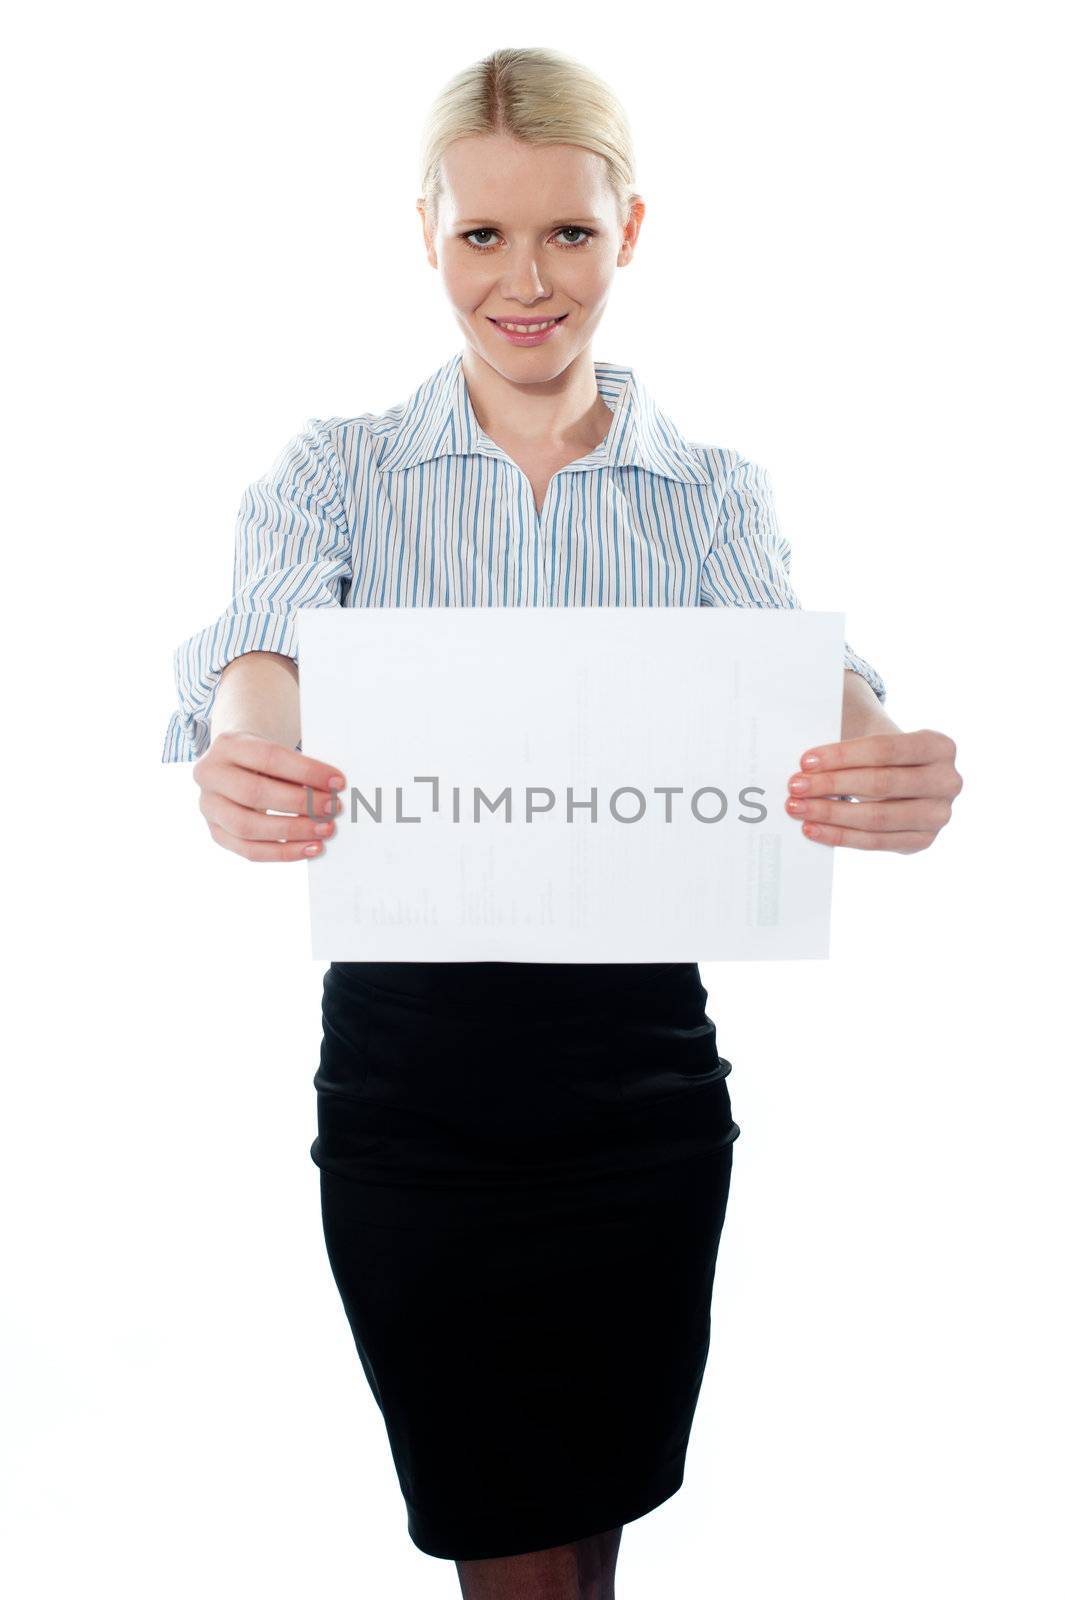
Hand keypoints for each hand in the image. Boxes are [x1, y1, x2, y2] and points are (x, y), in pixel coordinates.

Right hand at [192, 731, 345, 861]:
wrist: (237, 764)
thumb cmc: (265, 757)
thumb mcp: (276, 749)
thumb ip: (298, 768)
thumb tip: (332, 792)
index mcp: (227, 745)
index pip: (269, 757)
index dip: (306, 771)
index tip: (337, 782)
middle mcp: (210, 775)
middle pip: (255, 793)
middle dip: (300, 803)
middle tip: (332, 808)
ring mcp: (208, 806)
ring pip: (248, 827)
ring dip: (293, 831)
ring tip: (324, 830)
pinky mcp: (216, 832)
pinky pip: (249, 850)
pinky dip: (283, 852)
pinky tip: (310, 848)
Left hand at [783, 729, 962, 853]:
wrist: (905, 771)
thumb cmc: (882, 751)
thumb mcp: (873, 733)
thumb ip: (848, 743)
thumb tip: (805, 764)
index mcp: (941, 746)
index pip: (885, 749)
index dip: (843, 756)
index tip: (806, 761)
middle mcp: (947, 781)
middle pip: (881, 784)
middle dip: (832, 785)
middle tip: (795, 786)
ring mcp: (938, 815)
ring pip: (877, 817)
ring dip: (831, 814)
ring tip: (798, 808)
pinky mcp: (922, 840)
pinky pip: (875, 842)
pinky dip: (840, 836)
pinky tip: (814, 828)